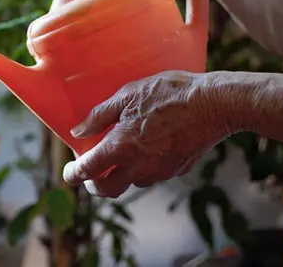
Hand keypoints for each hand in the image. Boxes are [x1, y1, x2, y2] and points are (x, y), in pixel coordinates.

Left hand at [62, 71, 233, 197]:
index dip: (73, 174)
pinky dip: (142, 169)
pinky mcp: (177, 170)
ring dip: (120, 175)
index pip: (88, 171)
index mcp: (121, 148)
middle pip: (107, 190)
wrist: (213, 104)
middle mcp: (138, 167)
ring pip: (131, 184)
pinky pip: (152, 176)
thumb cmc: (169, 94)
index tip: (68, 172)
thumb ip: (100, 115)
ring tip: (119, 154)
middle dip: (94, 184)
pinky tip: (146, 149)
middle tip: (91, 170)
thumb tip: (78, 131)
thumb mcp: (128, 95)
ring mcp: (159, 171)